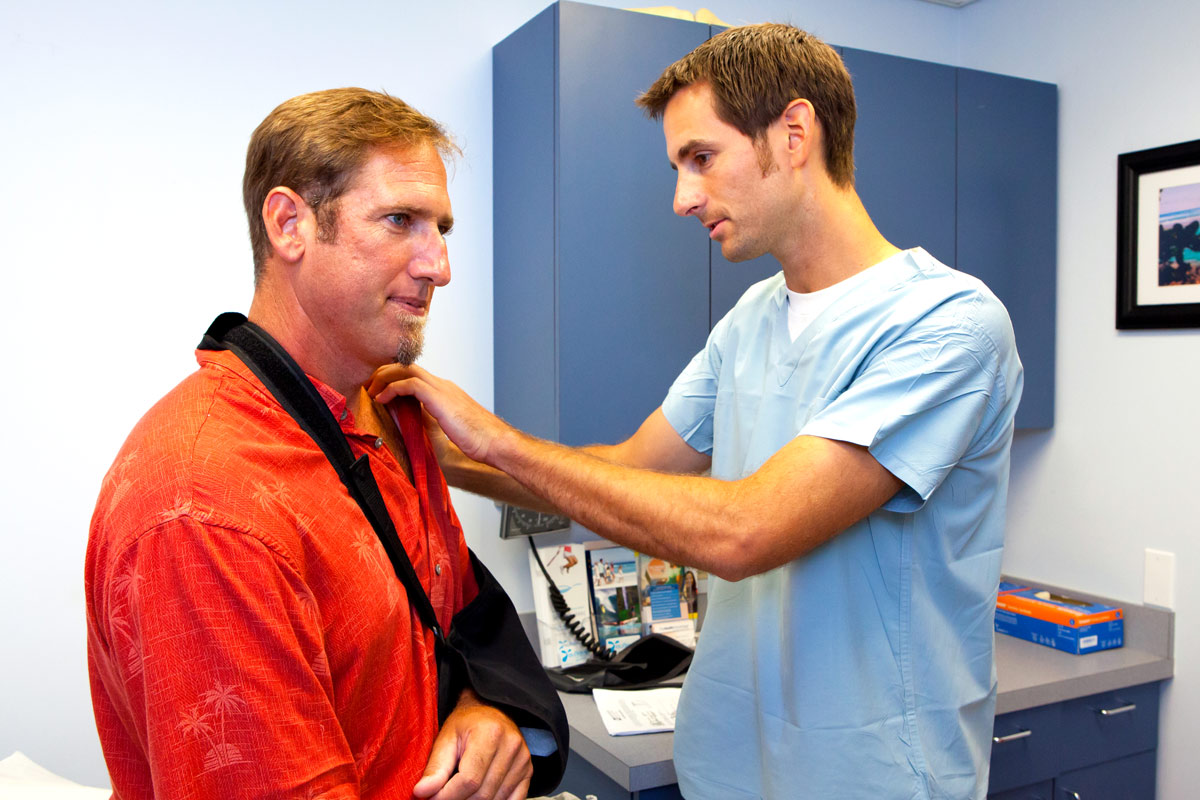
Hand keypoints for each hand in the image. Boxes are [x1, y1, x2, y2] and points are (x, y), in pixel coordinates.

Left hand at [365, 364, 510, 464]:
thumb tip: (413, 428)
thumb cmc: (478, 440)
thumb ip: (431, 423)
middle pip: (407, 366)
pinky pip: (409, 384)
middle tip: (367, 385)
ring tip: (370, 390)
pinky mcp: (439, 398)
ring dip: (384, 377)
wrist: (495, 442)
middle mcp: (443, 385)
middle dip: (384, 372)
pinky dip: (391, 388)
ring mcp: (442, 389)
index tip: (377, 389)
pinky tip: (381, 399)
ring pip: (406, 369)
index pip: (414, 374)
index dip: (393, 378)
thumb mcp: (448, 429)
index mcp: (445, 391)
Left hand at [412, 689, 532, 799]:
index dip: (447, 796)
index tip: (431, 798)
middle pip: (482, 793)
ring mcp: (523, 759)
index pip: (468, 780)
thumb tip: (422, 793)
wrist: (490, 711)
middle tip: (443, 797)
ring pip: (496, 799)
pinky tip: (478, 796)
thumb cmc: (466, 724)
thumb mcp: (446, 738)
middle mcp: (511, 745)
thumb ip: (435, 768)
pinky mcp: (528, 770)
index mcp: (489, 733)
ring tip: (460, 793)